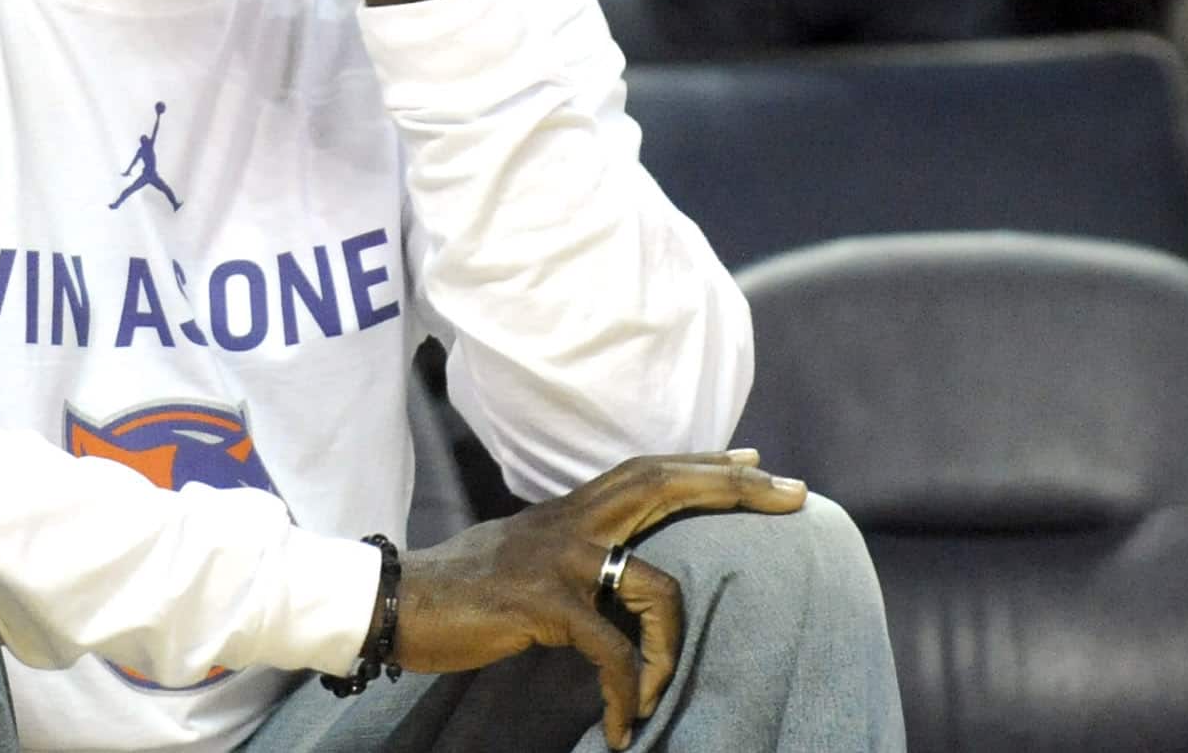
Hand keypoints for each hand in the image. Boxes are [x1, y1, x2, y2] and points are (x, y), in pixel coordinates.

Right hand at [393, 450, 805, 750]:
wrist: (394, 600)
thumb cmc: (459, 590)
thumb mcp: (523, 554)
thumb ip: (568, 548)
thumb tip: (607, 564)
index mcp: (567, 511)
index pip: (646, 470)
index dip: (702, 463)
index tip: (757, 461)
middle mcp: (570, 522)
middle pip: (663, 486)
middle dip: (733, 487)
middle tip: (793, 494)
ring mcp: (558, 560)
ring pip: (656, 584)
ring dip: (672, 646)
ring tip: (657, 694)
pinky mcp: (543, 605)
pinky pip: (613, 650)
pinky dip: (629, 691)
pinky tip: (623, 728)